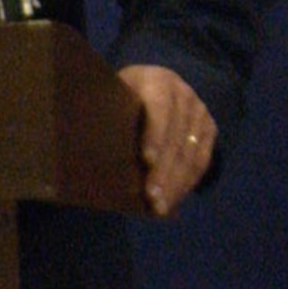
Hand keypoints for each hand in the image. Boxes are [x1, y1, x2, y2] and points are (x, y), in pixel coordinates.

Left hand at [116, 64, 215, 217]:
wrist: (153, 82)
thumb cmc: (119, 94)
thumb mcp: (110, 93)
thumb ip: (103, 111)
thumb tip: (79, 142)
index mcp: (157, 81)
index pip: (159, 110)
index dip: (154, 135)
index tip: (146, 160)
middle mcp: (184, 95)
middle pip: (176, 138)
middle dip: (164, 172)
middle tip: (152, 199)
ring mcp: (199, 112)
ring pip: (191, 153)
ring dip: (176, 184)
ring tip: (160, 208)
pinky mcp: (209, 128)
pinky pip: (202, 160)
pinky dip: (188, 183)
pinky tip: (173, 200)